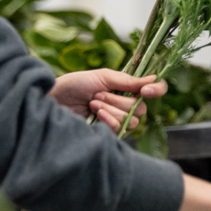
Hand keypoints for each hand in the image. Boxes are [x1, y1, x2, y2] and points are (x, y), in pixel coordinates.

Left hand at [48, 69, 167, 133]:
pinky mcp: (109, 133)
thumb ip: (128, 80)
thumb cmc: (74, 86)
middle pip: (140, 107)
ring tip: (92, 103)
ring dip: (111, 109)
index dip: (156, 90)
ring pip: (132, 119)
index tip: (146, 91)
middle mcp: (126, 105)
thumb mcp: (102, 77)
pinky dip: (109, 120)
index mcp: (126, 88)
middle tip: (98, 94)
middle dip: (119, 100)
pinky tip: (95, 115)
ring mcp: (118, 120)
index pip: (154, 90)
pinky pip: (121, 128)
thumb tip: (154, 78)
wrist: (53, 101)